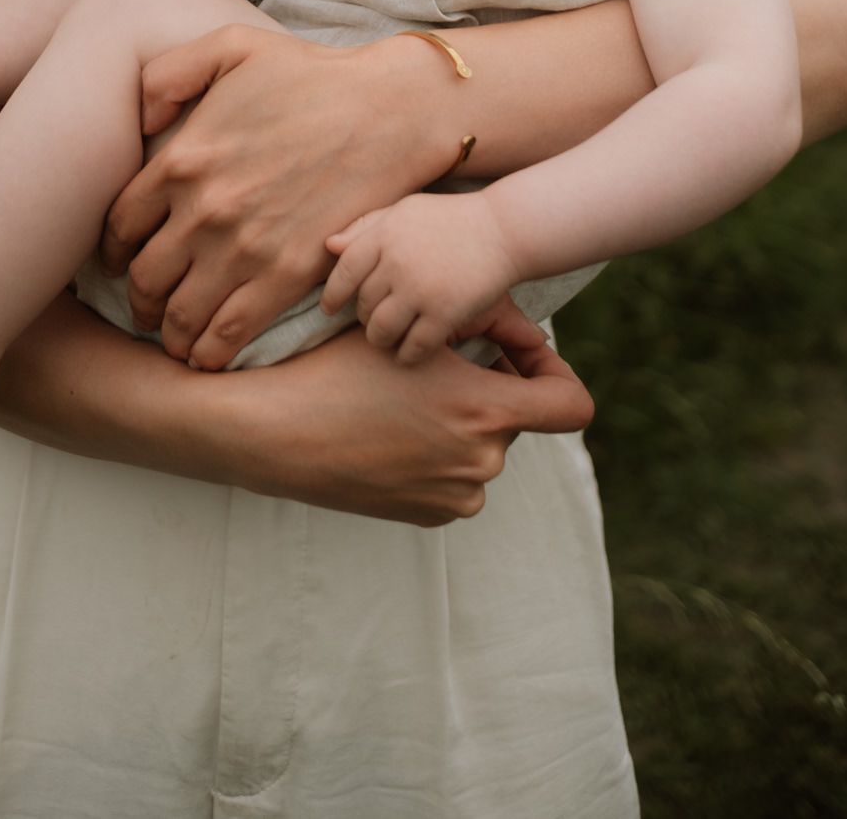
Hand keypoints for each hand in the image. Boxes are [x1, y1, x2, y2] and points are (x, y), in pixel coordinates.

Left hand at [99, 27, 448, 362]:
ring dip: (168, 333)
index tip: (120, 262)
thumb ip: (169, 73)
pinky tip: (206, 356)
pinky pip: (230, 332)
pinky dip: (208, 353)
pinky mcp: (286, 274)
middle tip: (144, 308)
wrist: (388, 111)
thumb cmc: (311, 74)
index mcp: (182, 157)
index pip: (120, 224)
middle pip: (145, 277)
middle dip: (138, 300)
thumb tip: (139, 121)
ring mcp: (244, 247)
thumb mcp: (230, 46)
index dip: (113, 251)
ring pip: (180, 313)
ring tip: (173, 337)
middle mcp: (203, 209)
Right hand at [236, 297, 593, 524]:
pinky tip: (390, 432)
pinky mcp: (430, 516)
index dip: (556, 375)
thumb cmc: (336, 369)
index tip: (524, 359)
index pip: (571, 405)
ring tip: (404, 399)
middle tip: (439, 364)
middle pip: (514, 418)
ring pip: (481, 447)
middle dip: (487, 389)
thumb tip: (508, 330)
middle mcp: (482, 460)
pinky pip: (455, 478)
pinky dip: (436, 455)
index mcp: (484, 411)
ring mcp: (457, 494)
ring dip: (457, 423)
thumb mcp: (407, 336)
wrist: (275, 433)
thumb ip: (470, 332)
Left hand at [322, 193, 520, 364]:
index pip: (343, 272)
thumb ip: (367, 227)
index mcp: (384, 234)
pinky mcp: (444, 314)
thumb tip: (329, 246)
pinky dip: (407, 355)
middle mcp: (396, 262)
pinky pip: (413, 347)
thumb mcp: (406, 211)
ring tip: (387, 339)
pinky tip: (410, 353)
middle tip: (373, 320)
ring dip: (380, 340)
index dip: (332, 295)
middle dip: (363, 316)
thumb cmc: (451, 219)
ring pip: (381, 331)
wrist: (504, 230)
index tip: (329, 309)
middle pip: (362, 304)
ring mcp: (420, 290)